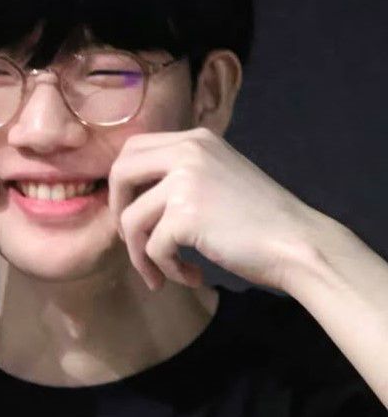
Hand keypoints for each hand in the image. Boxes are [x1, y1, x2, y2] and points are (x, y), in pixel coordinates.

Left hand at [108, 126, 318, 292]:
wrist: (298, 244)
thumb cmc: (260, 220)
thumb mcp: (218, 178)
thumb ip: (180, 176)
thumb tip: (133, 198)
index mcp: (195, 140)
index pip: (133, 149)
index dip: (123, 184)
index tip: (132, 212)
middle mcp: (188, 151)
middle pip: (120, 174)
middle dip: (118, 212)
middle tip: (134, 241)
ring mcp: (185, 181)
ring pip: (131, 220)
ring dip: (142, 255)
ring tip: (164, 273)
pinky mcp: (186, 215)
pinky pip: (153, 248)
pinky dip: (167, 269)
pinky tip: (192, 276)